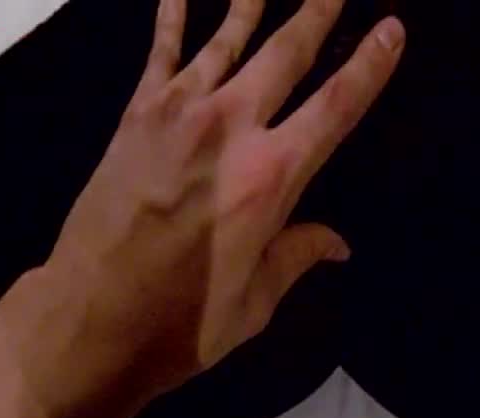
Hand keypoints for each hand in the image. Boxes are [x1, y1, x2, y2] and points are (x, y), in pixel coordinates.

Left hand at [46, 0, 404, 396]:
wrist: (88, 317)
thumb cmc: (180, 322)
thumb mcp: (254, 302)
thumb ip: (297, 256)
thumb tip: (337, 244)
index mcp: (271, 177)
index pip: (336, 107)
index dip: (369, 66)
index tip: (391, 30)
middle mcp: (230, 128)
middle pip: (286, 53)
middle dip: (317, 11)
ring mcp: (178, 113)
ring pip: (227, 38)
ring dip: (253, 0)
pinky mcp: (136, 115)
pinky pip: (160, 52)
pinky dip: (172, 16)